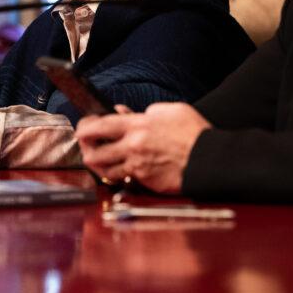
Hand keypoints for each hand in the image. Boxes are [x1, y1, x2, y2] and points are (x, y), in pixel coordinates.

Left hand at [75, 102, 210, 193]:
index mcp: (138, 125)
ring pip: (104, 170)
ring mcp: (137, 166)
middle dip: (85, 149)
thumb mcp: (171, 111)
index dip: (85, 126)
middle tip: (87, 147)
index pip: (99, 125)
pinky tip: (120, 171)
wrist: (209, 159)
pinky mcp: (145, 181)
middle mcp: (133, 146)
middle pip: (93, 151)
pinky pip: (123, 179)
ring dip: (98, 165)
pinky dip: (118, 176)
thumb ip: (145, 111)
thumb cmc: (194, 133)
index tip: (82, 127)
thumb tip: (124, 113)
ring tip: (99, 160)